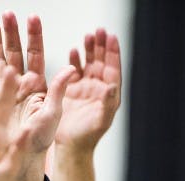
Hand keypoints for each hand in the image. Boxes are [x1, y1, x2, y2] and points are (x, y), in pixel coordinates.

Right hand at [0, 12, 74, 157]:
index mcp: (36, 85)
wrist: (20, 160)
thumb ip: (59, 91)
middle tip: (6, 14)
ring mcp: (1, 91)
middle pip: (14, 54)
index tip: (32, 17)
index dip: (33, 37)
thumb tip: (72, 68)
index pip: (35, 55)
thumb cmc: (40, 141)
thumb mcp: (52, 115)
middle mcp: (18, 85)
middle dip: (10, 34)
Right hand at [55, 28, 121, 152]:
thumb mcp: (101, 120)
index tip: (112, 37)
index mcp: (109, 95)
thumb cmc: (88, 136)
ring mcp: (85, 88)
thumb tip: (113, 85)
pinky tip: (74, 51)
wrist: (71, 146)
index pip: (113, 70)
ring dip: (89, 50)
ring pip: (89, 64)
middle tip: (100, 30)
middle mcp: (98, 89)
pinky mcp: (71, 90)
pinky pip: (75, 70)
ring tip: (89, 36)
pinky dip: (75, 60)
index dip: (113, 53)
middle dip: (102, 46)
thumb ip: (108, 103)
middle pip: (102, 62)